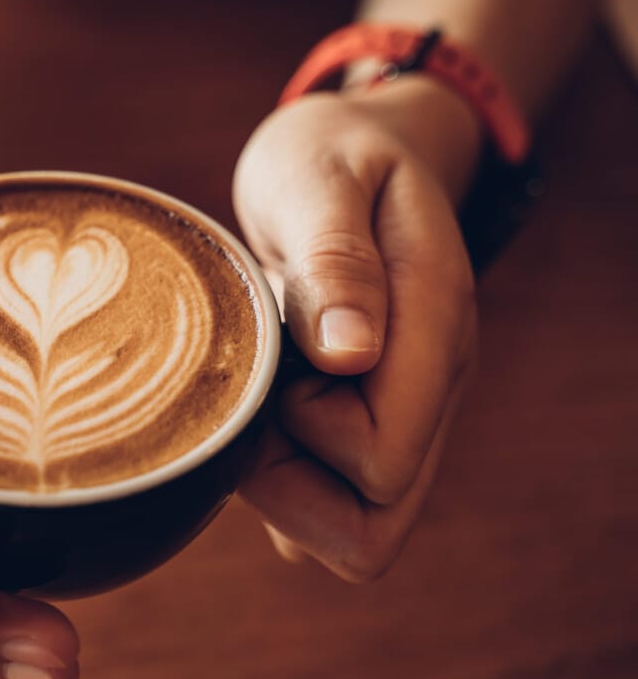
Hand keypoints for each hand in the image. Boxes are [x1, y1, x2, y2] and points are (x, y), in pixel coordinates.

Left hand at [232, 88, 477, 581]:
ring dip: (281, 483)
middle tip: (248, 395)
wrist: (350, 153)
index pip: (384, 463)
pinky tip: (255, 415)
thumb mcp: (319, 181)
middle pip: (372, 525)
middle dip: (287, 485)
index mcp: (431, 329)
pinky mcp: (366, 419)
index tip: (266, 369)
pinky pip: (332, 503)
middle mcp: (428, 385)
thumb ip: (335, 260)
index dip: (305, 441)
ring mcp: (401, 409)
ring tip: (252, 391)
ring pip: (351, 525)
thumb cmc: (327, 158)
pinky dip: (283, 482)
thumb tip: (350, 354)